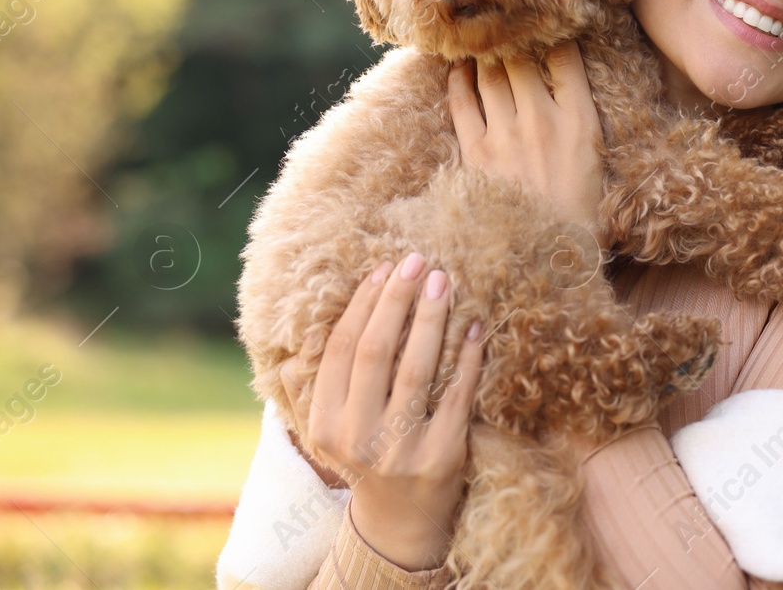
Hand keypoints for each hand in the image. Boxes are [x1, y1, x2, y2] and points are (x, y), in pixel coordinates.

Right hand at [279, 252, 482, 571]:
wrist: (401, 521)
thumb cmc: (366, 456)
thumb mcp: (331, 429)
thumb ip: (318, 387)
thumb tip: (307, 341)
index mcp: (326, 425)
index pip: (342, 352)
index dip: (363, 306)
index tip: (384, 270)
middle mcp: (358, 437)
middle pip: (377, 353)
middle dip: (397, 301)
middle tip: (417, 262)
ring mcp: (401, 449)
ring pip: (417, 369)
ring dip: (432, 319)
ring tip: (443, 281)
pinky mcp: (442, 455)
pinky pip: (456, 395)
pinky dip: (468, 357)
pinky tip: (474, 325)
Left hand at [447, 42, 606, 242]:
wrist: (547, 257)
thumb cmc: (580, 211)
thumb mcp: (596, 158)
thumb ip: (583, 118)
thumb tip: (568, 82)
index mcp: (581, 121)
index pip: (566, 57)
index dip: (555, 33)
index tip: (548, 22)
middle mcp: (542, 120)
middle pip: (522, 58)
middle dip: (514, 35)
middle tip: (506, 20)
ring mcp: (506, 135)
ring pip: (490, 73)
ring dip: (485, 51)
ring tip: (480, 36)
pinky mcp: (477, 152)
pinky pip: (461, 102)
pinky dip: (458, 79)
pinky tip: (459, 67)